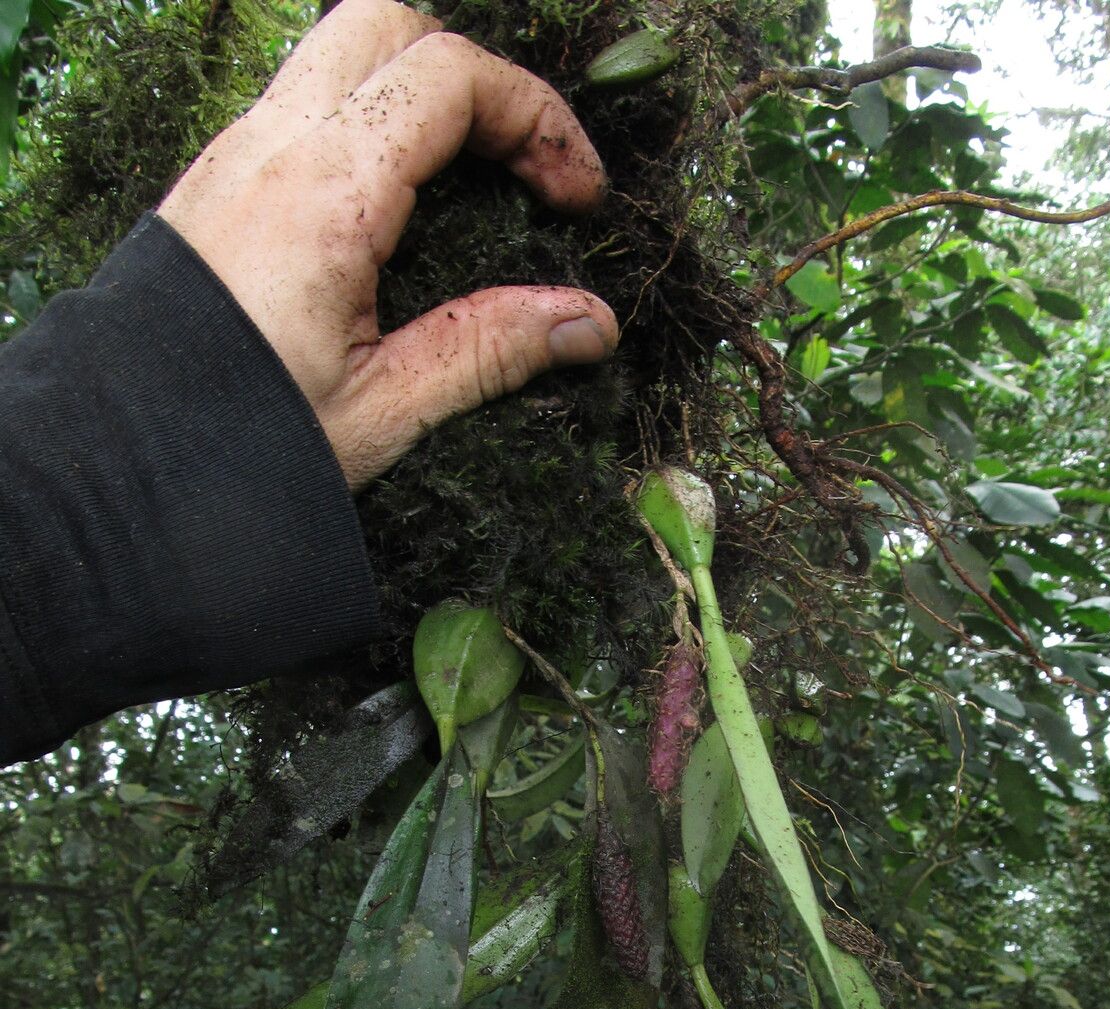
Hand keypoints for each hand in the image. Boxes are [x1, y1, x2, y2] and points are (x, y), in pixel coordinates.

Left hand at [160, 0, 617, 488]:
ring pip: (338, 52)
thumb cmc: (243, 439)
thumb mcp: (384, 408)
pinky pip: (299, 105)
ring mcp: (235, 155)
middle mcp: (273, 147)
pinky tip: (394, 208)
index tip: (574, 197)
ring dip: (416, 91)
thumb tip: (588, 322)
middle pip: (390, 26)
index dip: (535, 118)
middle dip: (475, 81)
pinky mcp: (216, 183)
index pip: (450, 77)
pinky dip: (365, 123)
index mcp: (326, 193)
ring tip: (465, 180)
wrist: (122, 464)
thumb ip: (490, 350)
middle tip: (520, 169)